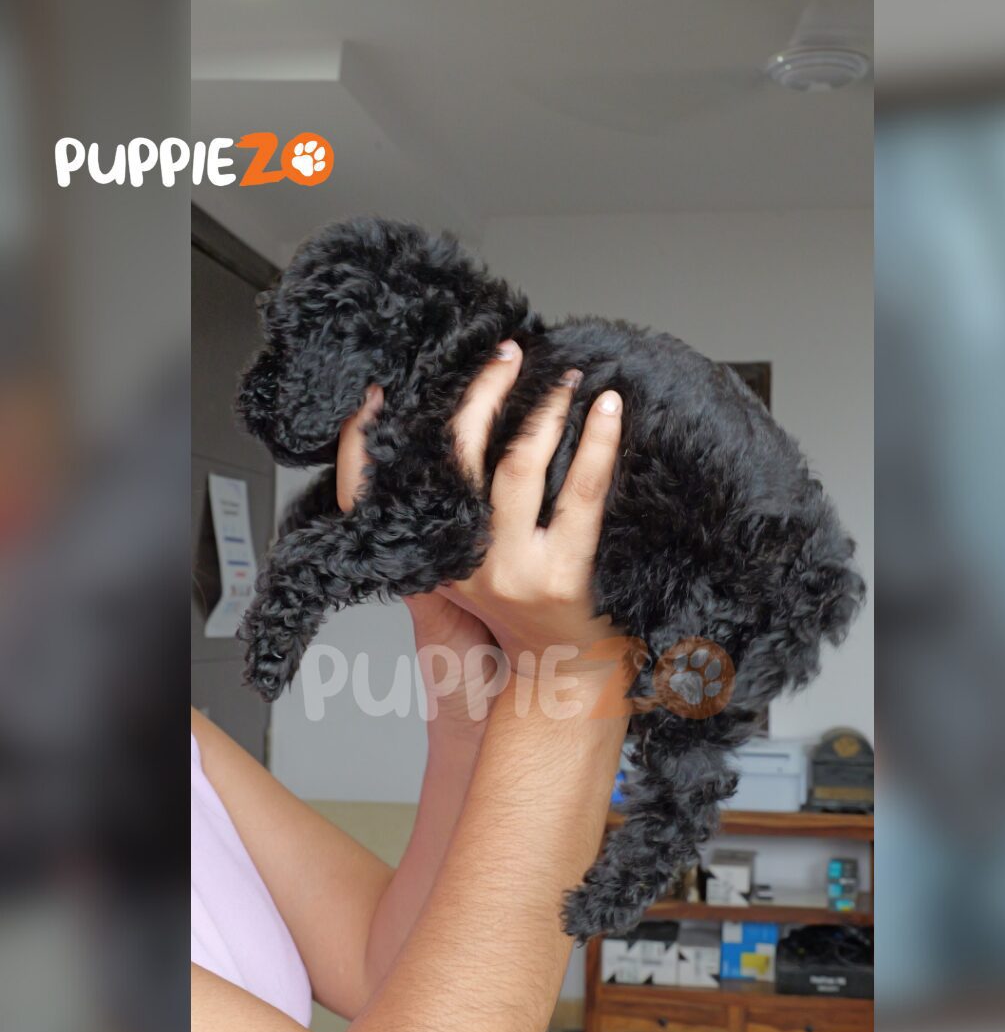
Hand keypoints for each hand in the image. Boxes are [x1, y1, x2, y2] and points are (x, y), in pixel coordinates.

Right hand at [337, 340, 628, 724]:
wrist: (561, 678)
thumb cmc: (520, 616)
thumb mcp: (469, 571)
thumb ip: (460, 517)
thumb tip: (472, 434)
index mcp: (431, 555)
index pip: (375, 491)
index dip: (366, 438)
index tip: (381, 389)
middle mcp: (462, 563)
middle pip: (459, 456)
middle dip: (482, 391)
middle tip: (507, 354)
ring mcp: (511, 571)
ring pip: (518, 464)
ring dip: (544, 408)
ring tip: (566, 377)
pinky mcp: (561, 577)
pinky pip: (582, 492)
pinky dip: (598, 443)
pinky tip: (610, 410)